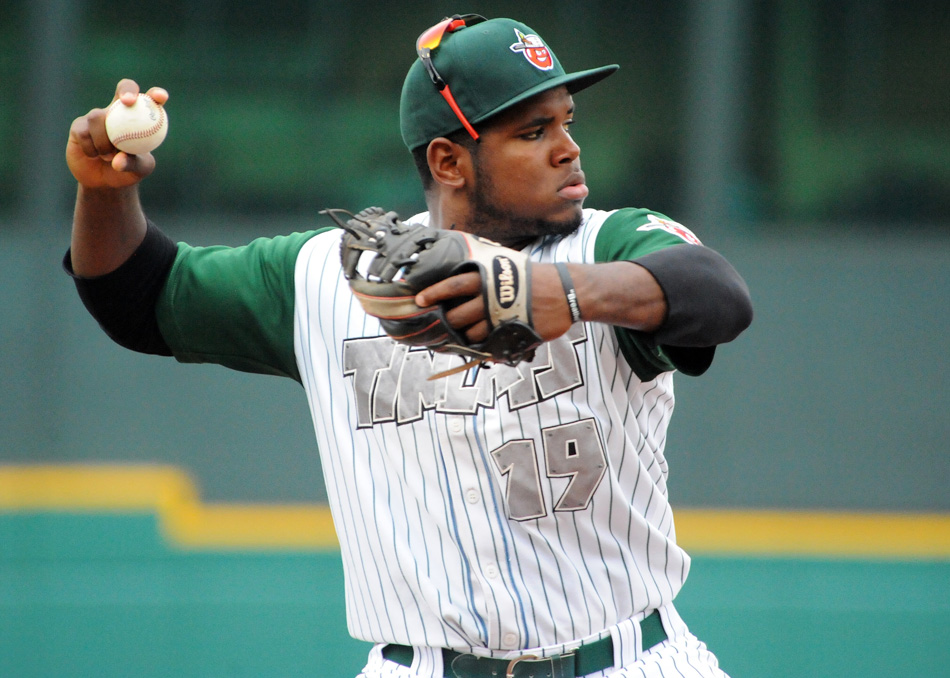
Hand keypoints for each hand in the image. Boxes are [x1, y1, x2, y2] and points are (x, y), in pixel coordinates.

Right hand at [66, 79, 168, 188]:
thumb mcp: (139, 170)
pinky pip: (84, 132)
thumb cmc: (129, 171)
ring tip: (108, 156)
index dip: (155, 94)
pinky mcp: (79, 126)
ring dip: (104, 140)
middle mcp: (118, 112)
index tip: (160, 98)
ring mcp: (97, 116)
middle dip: (127, 90)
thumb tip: (118, 160)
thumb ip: (133, 163)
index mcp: (139, 118)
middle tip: (128, 102)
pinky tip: (94, 155)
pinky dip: (91, 147)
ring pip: (97, 117)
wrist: (105, 181)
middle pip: (124, 88)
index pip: (149, 100)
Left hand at [415, 263, 573, 343]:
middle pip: (456, 315)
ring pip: (470, 333)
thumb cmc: (533, 276)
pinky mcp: (510, 332)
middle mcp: (490, 296)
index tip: (419, 299)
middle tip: (444, 323)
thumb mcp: (507, 263)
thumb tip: (461, 268)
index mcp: (487, 277)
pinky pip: (488, 345)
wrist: (564, 291)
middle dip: (448, 321)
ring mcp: (500, 316)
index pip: (453, 285)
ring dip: (465, 336)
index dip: (434, 293)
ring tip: (466, 334)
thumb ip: (484, 268)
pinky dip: (482, 346)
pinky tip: (482, 344)